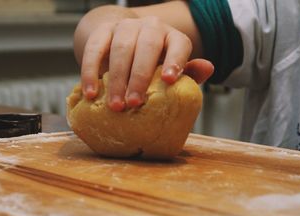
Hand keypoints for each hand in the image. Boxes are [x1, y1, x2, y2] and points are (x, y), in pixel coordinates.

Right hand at [80, 16, 212, 111]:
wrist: (124, 42)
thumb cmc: (153, 63)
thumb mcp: (170, 68)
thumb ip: (187, 72)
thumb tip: (209, 68)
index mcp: (171, 37)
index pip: (179, 44)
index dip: (175, 60)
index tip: (168, 80)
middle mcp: (150, 27)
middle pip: (147, 47)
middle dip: (140, 77)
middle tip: (133, 104)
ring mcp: (125, 26)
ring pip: (121, 48)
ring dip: (116, 79)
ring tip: (115, 105)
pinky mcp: (103, 31)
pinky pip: (95, 48)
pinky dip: (91, 71)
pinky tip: (91, 93)